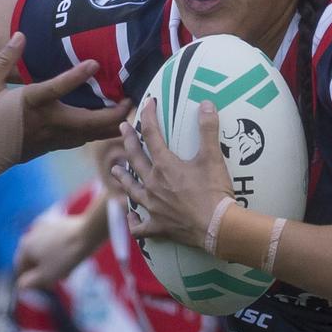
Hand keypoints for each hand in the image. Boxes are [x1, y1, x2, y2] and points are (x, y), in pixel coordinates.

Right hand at [0, 33, 128, 165]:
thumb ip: (5, 58)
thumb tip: (21, 35)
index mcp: (29, 104)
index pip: (56, 88)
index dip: (76, 76)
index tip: (95, 64)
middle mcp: (47, 123)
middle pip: (90, 121)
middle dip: (115, 112)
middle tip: (133, 98)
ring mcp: (52, 138)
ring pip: (91, 135)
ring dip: (111, 123)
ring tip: (129, 109)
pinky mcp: (53, 146)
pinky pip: (83, 140)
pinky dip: (99, 132)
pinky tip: (108, 123)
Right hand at [14, 207, 101, 289]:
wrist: (87, 234)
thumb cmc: (65, 257)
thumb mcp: (46, 276)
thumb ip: (30, 283)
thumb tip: (20, 286)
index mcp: (25, 246)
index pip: (20, 267)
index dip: (28, 281)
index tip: (38, 289)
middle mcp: (31, 233)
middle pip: (33, 258)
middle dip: (42, 272)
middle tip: (53, 283)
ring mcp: (45, 226)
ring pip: (44, 250)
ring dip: (51, 263)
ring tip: (65, 274)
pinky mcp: (58, 223)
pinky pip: (54, 241)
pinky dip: (58, 251)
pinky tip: (70, 259)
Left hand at [111, 99, 232, 248]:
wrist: (217, 227)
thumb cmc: (214, 191)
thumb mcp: (213, 157)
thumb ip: (208, 129)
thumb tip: (206, 104)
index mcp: (164, 166)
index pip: (151, 134)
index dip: (148, 116)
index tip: (148, 103)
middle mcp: (153, 184)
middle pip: (135, 158)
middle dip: (128, 140)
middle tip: (122, 128)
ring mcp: (153, 206)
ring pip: (131, 189)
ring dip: (122, 177)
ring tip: (114, 169)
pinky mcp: (158, 226)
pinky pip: (140, 226)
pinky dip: (134, 221)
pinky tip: (132, 216)